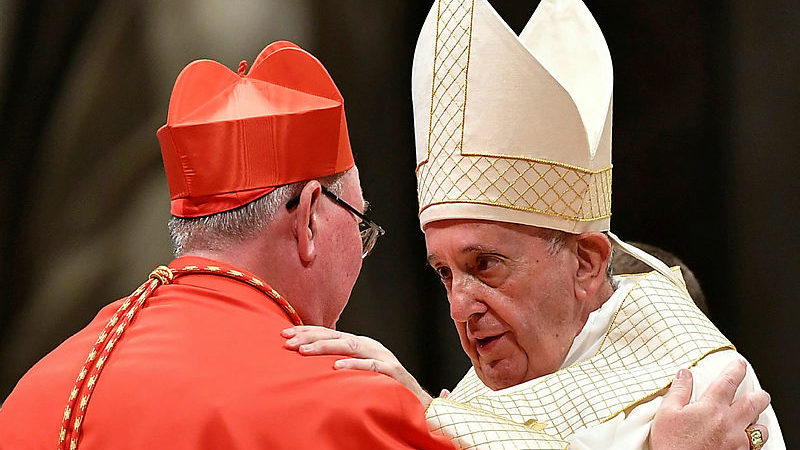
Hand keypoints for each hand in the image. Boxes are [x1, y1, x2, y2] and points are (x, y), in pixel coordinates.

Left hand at [282, 326, 433, 407]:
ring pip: (350, 346)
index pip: (330, 333)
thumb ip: (340, 361)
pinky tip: (336, 367)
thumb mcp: (358, 369)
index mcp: (360, 343)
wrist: (415, 398)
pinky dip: (353, 365)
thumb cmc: (382, 385)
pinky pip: (370, 366)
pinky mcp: (391, 370)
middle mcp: (369, 345)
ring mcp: (381, 355)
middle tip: (288, 342)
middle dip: (310, 337)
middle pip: (336, 336)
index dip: (308, 332)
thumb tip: (311, 359)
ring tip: (304, 351)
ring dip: (325, 348)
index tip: (285, 334)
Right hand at [650, 360, 769, 449]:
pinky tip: (746, 439)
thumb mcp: (667, 413)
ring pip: (760, 428)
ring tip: (752, 419)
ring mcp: (737, 441)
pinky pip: (755, 446)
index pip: (729, 381)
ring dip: (757, 421)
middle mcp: (729, 423)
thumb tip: (684, 373)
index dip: (736, 369)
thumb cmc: (672, 444)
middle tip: (758, 392)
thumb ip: (679, 390)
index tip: (739, 364)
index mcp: (712, 407)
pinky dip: (753, 440)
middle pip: (755, 403)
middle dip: (759, 395)